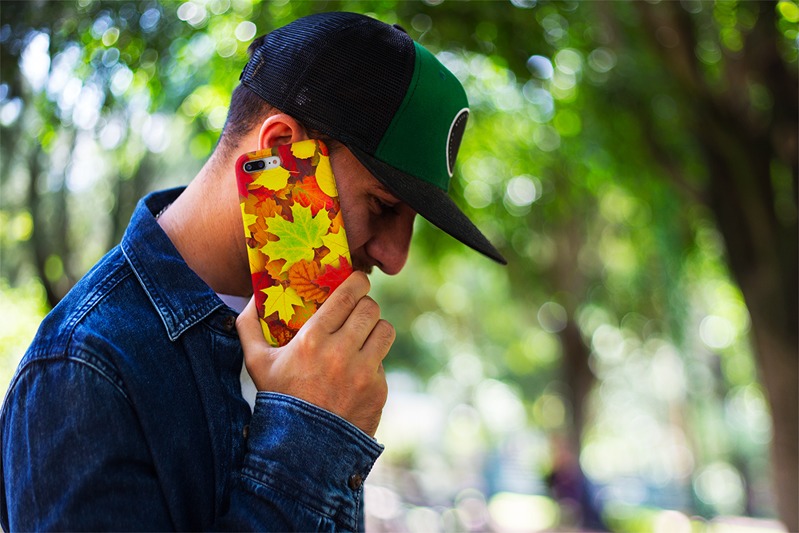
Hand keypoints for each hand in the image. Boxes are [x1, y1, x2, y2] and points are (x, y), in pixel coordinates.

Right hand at [236, 272, 393, 436]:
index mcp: (312, 339)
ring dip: (375, 329)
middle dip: (365, 305)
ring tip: (364, 335)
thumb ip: (248, 326)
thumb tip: (252, 299)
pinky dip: (373, 362)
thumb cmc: (278, 399)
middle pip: (370, 308)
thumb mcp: (256, 363)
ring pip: (385, 330)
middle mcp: (341, 352)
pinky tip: (357, 371)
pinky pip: (383, 361)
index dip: (357, 282)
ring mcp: (363, 372)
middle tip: (358, 310)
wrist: (302, 449)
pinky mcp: (378, 390)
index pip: (348, 295)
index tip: (357, 281)